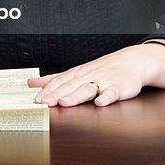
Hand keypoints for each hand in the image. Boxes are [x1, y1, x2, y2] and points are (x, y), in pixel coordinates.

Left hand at [28, 43, 164, 106]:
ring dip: (76, 95)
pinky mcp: (120, 87)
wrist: (132, 62)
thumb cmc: (103, 69)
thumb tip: (32, 83)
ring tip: (65, 102)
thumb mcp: (77, 73)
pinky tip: (100, 103)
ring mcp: (104, 81)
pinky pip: (113, 92)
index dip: (48, 90)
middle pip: (70, 86)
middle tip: (44, 102)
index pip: (60, 82)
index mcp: (77, 74)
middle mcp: (89, 76)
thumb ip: (55, 80)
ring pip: (88, 88)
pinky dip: (107, 97)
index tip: (36, 99)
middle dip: (56, 94)